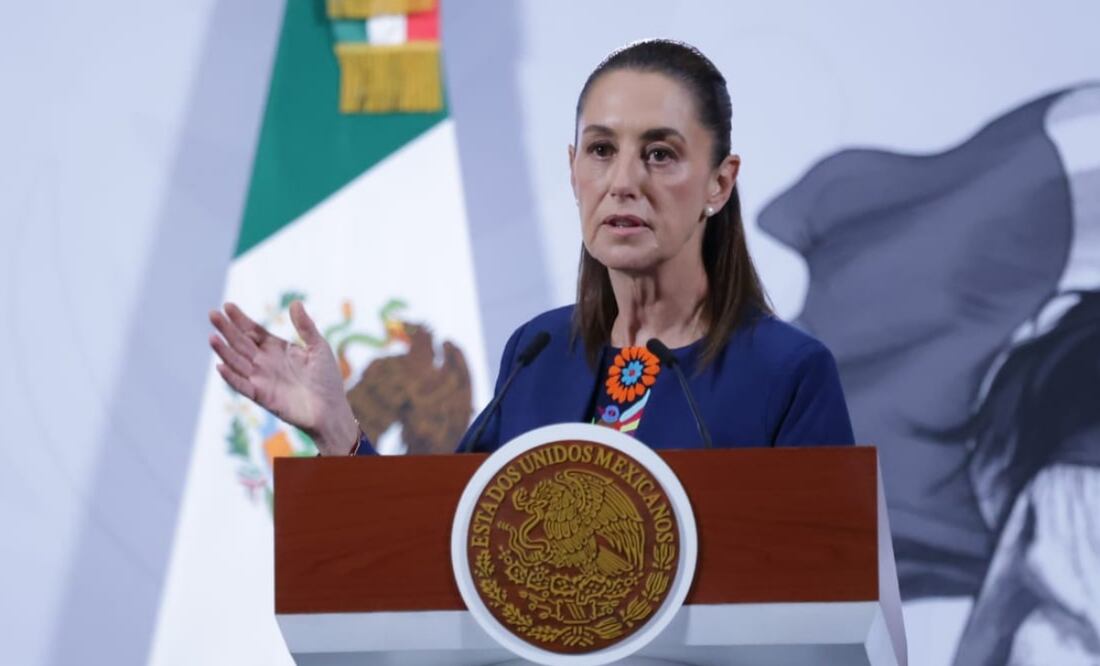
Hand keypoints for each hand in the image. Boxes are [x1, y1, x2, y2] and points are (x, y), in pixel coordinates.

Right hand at [209, 301, 358, 455]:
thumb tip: (295, 302)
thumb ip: (305, 326)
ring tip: (212, 337)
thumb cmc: (327, 379)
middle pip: (241, 343)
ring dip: (224, 351)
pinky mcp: (262, 397)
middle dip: (227, 329)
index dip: (241, 319)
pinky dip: (231, 378)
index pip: (254, 331)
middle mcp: (265, 362)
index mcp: (277, 349)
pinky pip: (243, 386)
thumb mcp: (318, 347)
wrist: (331, 410)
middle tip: (212, 314)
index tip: (228, 306)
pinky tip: (220, 366)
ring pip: (237, 362)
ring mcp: (262, 379)